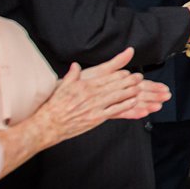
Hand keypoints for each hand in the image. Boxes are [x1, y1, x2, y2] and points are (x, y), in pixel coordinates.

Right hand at [36, 49, 168, 143]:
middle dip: (129, 81)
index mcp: (85, 86)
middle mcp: (92, 95)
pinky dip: (125, 106)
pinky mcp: (96, 118)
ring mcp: (95, 107)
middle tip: (139, 77)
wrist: (49, 123)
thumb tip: (75, 65)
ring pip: (117, 97)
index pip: (106, 78)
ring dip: (130, 91)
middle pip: (115, 86)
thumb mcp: (63, 86)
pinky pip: (114, 111)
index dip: (119, 74)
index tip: (128, 71)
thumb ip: (72, 75)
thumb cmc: (55, 105)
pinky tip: (133, 102)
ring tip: (140, 87)